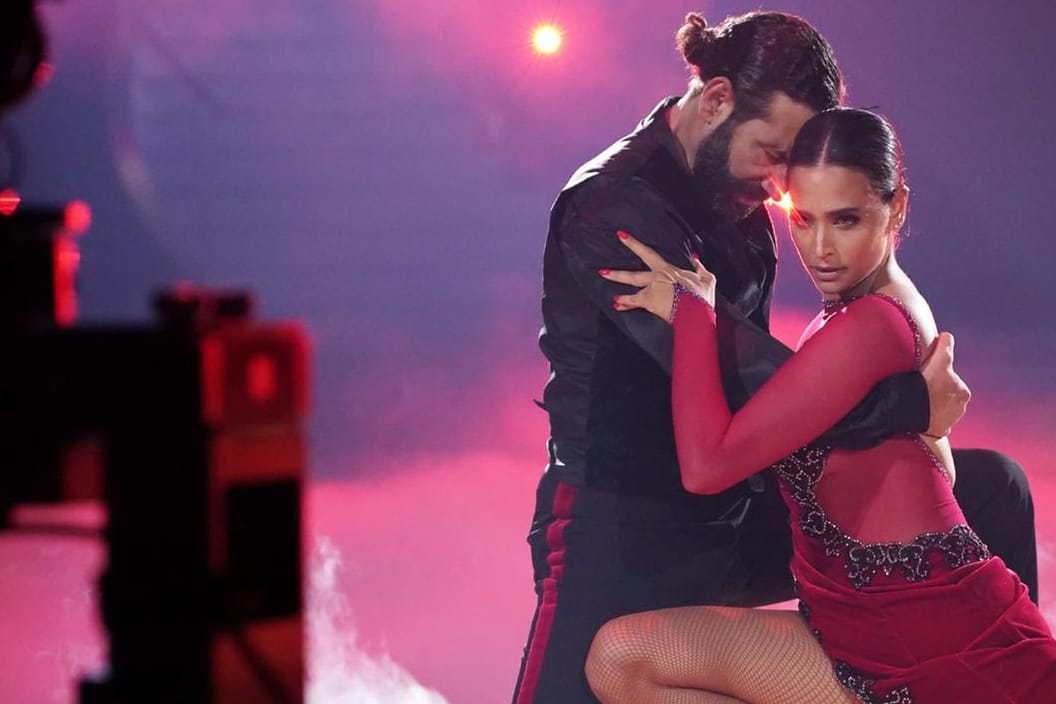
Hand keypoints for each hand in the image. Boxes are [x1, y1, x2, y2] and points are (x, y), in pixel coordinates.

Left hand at [599, 230, 715, 320]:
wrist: (696, 312)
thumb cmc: (701, 296)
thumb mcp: (706, 278)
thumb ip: (699, 267)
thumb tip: (694, 257)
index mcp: (667, 269)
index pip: (647, 253)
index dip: (633, 244)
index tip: (620, 235)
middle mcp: (656, 278)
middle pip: (633, 275)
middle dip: (616, 272)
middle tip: (601, 271)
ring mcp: (651, 291)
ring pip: (631, 289)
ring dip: (618, 289)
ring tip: (605, 287)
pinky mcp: (650, 303)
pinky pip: (634, 302)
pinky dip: (625, 303)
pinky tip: (616, 305)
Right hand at [920, 332, 970, 436]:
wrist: (907, 411)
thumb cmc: (923, 385)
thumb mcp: (936, 360)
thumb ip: (945, 346)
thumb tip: (947, 335)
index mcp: (963, 391)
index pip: (949, 379)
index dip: (935, 375)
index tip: (924, 377)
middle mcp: (960, 408)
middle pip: (945, 393)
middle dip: (935, 390)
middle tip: (918, 388)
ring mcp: (950, 420)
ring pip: (941, 408)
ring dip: (932, 405)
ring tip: (916, 402)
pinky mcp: (939, 431)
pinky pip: (935, 423)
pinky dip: (929, 419)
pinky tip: (919, 415)